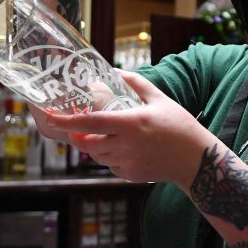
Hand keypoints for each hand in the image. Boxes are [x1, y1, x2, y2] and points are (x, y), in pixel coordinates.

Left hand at [36, 72, 210, 186]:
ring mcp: (127, 162)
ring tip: (105, 136)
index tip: (50, 118)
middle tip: (74, 127)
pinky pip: (110, 166)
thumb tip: (115, 72)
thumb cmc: (180, 126)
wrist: (196, 160)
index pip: (91, 122)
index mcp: (131, 123)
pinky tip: (124, 149)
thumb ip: (136, 83)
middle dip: (76, 136)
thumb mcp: (160, 99)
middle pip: (87, 143)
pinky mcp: (130, 175)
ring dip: (94, 146)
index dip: (67, 121)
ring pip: (97, 155)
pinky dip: (110, 157)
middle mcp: (126, 145)